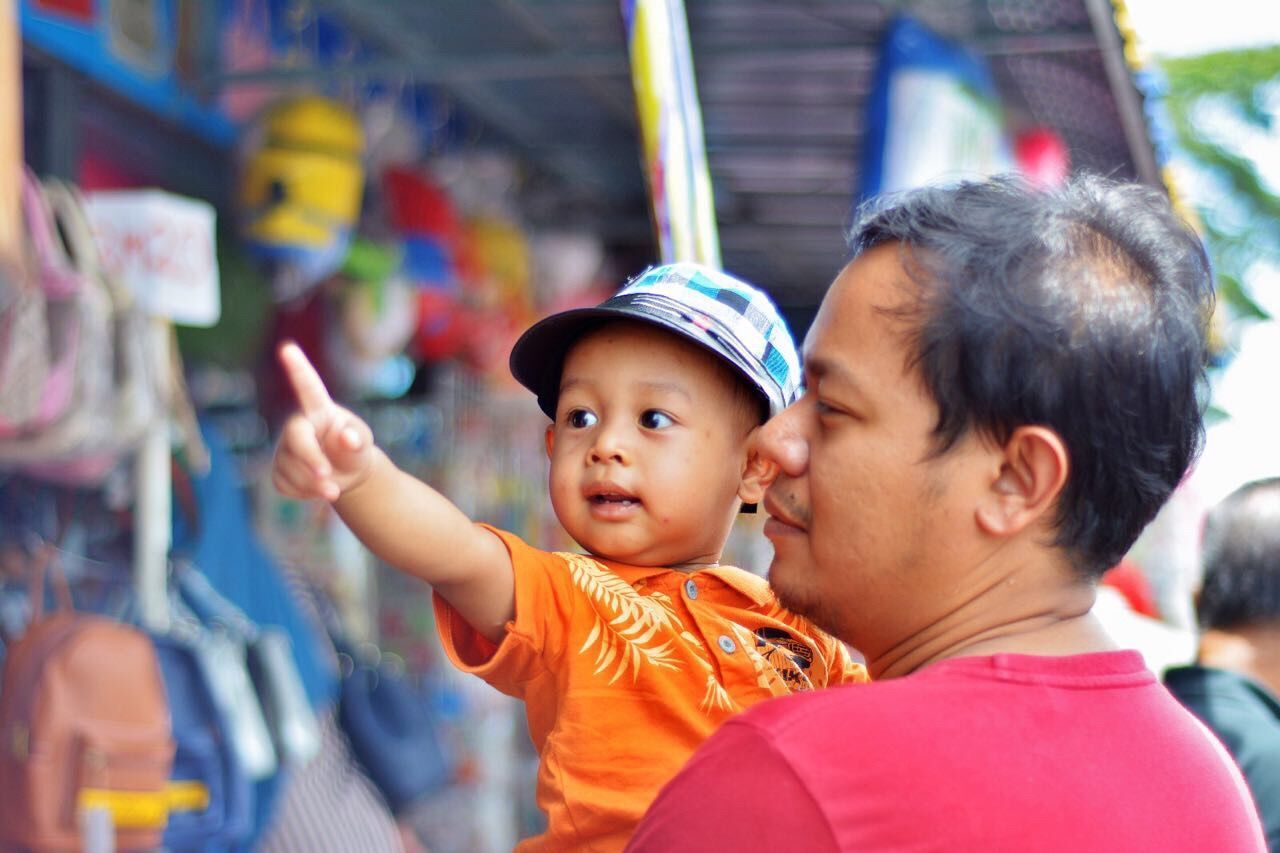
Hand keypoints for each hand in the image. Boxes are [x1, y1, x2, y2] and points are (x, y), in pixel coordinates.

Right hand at [272, 342, 375, 501]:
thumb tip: (348, 438)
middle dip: (311, 460)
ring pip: (291, 468)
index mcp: (319, 410)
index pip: (308, 387)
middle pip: (295, 438)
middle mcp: (297, 426)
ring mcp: (284, 448)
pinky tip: (316, 487)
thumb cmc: (354, 450)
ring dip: (314, 484)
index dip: (297, 368)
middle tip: (329, 478)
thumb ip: (358, 440)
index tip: (287, 348)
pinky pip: (286, 485)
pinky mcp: (278, 471)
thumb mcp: (363, 444)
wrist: (346, 475)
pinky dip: (305, 493)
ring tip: (333, 488)